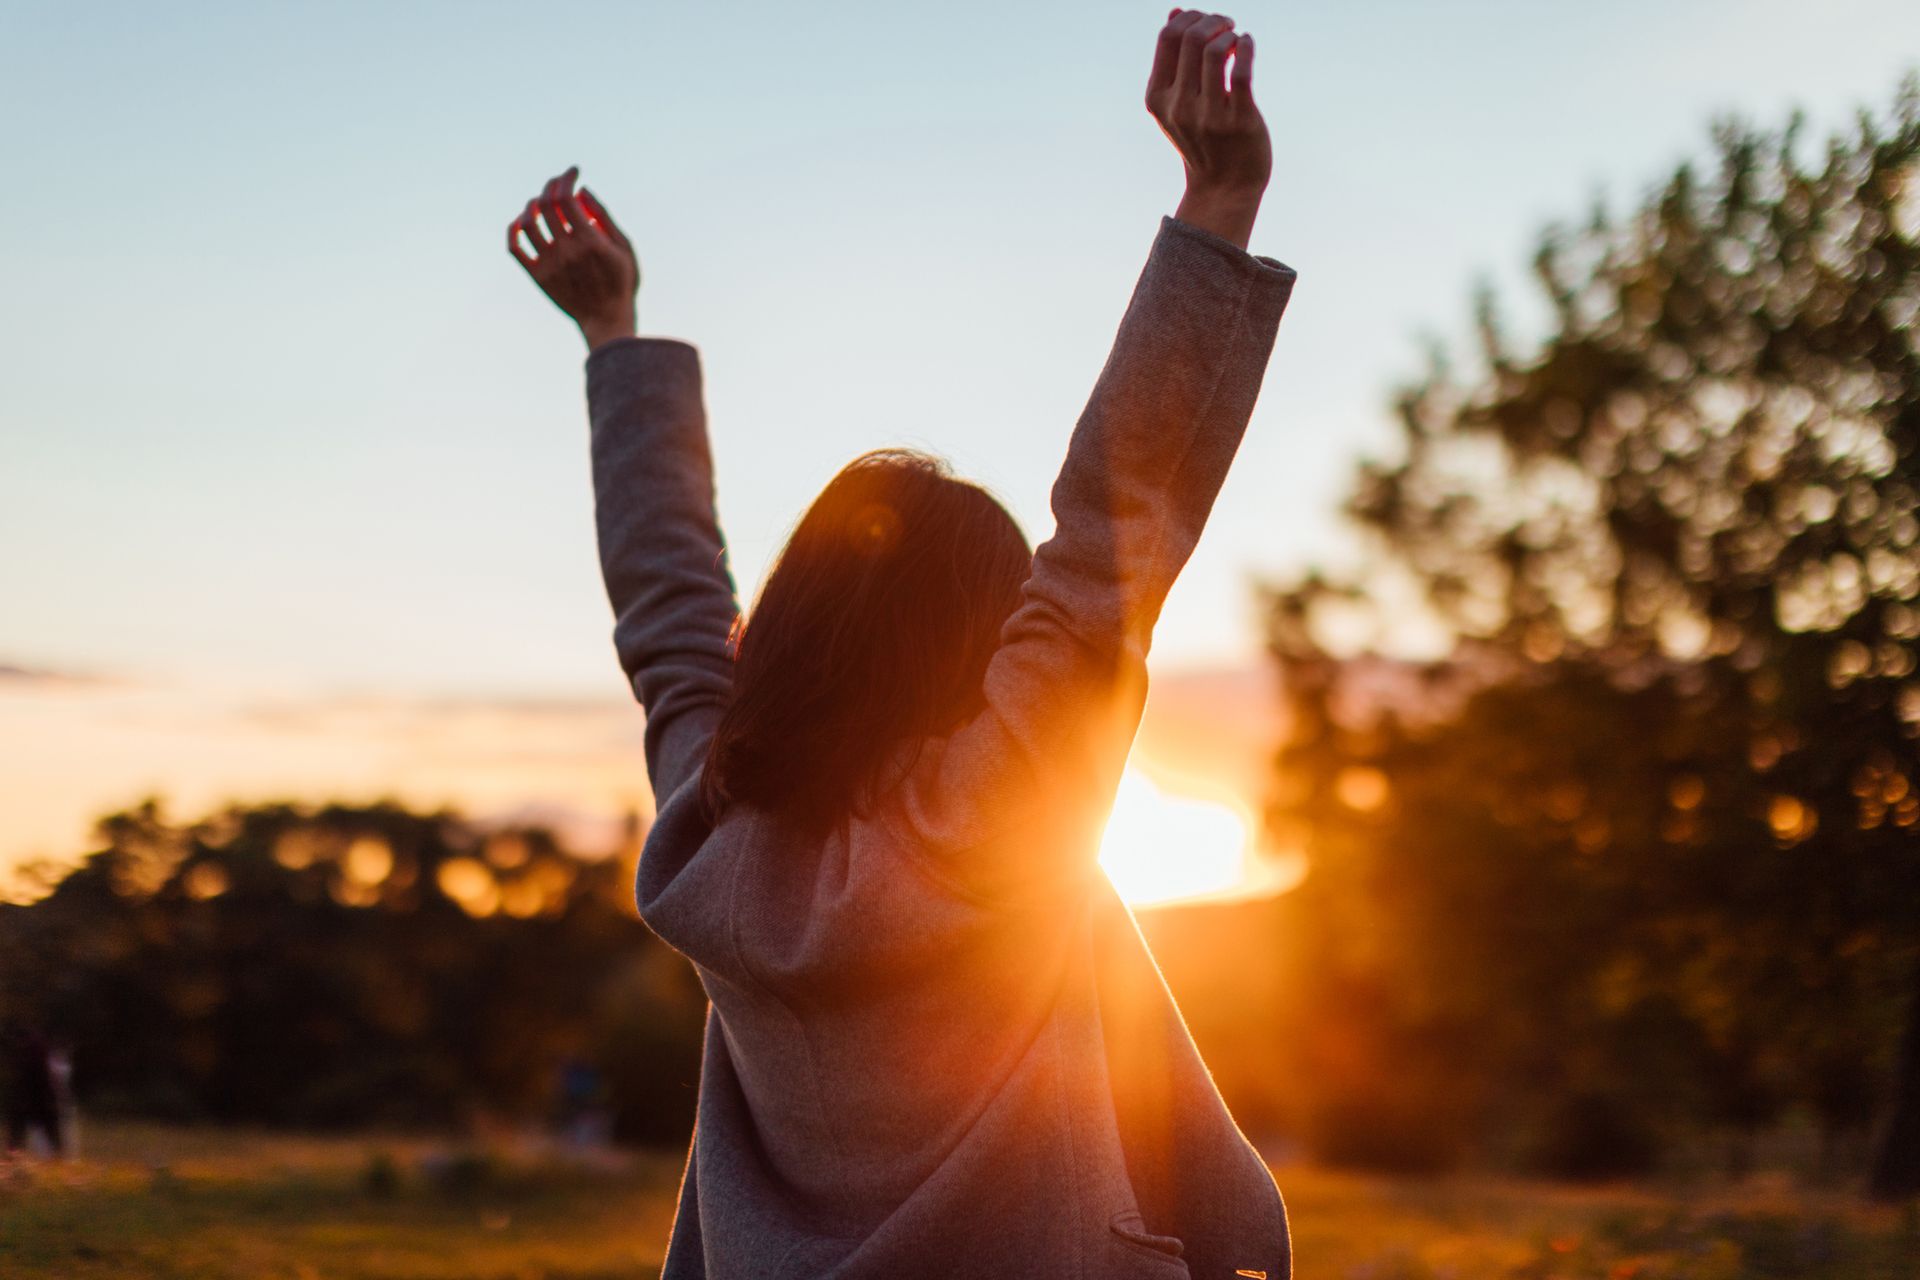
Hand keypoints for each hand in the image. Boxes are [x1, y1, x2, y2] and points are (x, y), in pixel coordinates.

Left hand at [507, 166, 639, 350]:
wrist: (606, 320)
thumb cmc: (621, 282)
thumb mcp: (624, 248)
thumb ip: (604, 217)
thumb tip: (582, 191)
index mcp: (590, 241)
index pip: (566, 197)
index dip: (566, 177)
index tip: (573, 171)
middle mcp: (566, 251)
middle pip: (545, 205)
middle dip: (551, 185)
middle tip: (558, 182)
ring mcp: (549, 264)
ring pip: (527, 222)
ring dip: (532, 205)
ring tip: (541, 203)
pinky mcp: (537, 276)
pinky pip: (515, 247)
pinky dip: (514, 229)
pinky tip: (522, 222)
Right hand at [1145, 10, 1270, 248]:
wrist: (1224, 187)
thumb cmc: (1203, 138)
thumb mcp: (1178, 101)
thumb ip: (1174, 59)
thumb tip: (1176, 11)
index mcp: (1158, 98)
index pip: (1167, 38)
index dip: (1190, 17)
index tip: (1207, 21)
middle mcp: (1180, 107)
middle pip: (1192, 38)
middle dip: (1213, 20)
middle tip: (1227, 25)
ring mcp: (1209, 115)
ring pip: (1216, 51)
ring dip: (1230, 32)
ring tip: (1237, 38)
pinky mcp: (1240, 120)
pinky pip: (1243, 71)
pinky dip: (1247, 46)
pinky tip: (1247, 44)